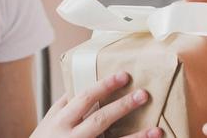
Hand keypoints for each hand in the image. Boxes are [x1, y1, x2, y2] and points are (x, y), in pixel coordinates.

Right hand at [31, 72, 162, 137]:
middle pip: (100, 120)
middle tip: (144, 95)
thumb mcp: (49, 121)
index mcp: (61, 121)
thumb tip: (81, 80)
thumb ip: (65, 103)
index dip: (105, 86)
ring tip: (157, 130)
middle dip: (123, 107)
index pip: (85, 99)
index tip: (124, 75)